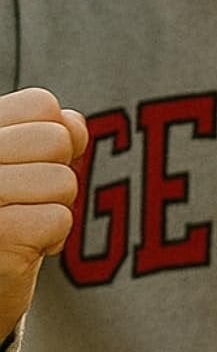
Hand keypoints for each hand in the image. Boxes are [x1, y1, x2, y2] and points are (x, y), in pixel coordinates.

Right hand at [0, 89, 90, 341]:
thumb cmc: (4, 210)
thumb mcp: (20, 160)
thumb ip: (43, 131)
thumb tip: (74, 124)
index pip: (40, 104)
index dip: (57, 132)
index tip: (37, 161)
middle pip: (56, 141)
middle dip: (57, 172)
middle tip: (28, 199)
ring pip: (62, 181)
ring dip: (55, 207)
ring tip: (23, 222)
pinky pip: (58, 219)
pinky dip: (52, 237)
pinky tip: (23, 247)